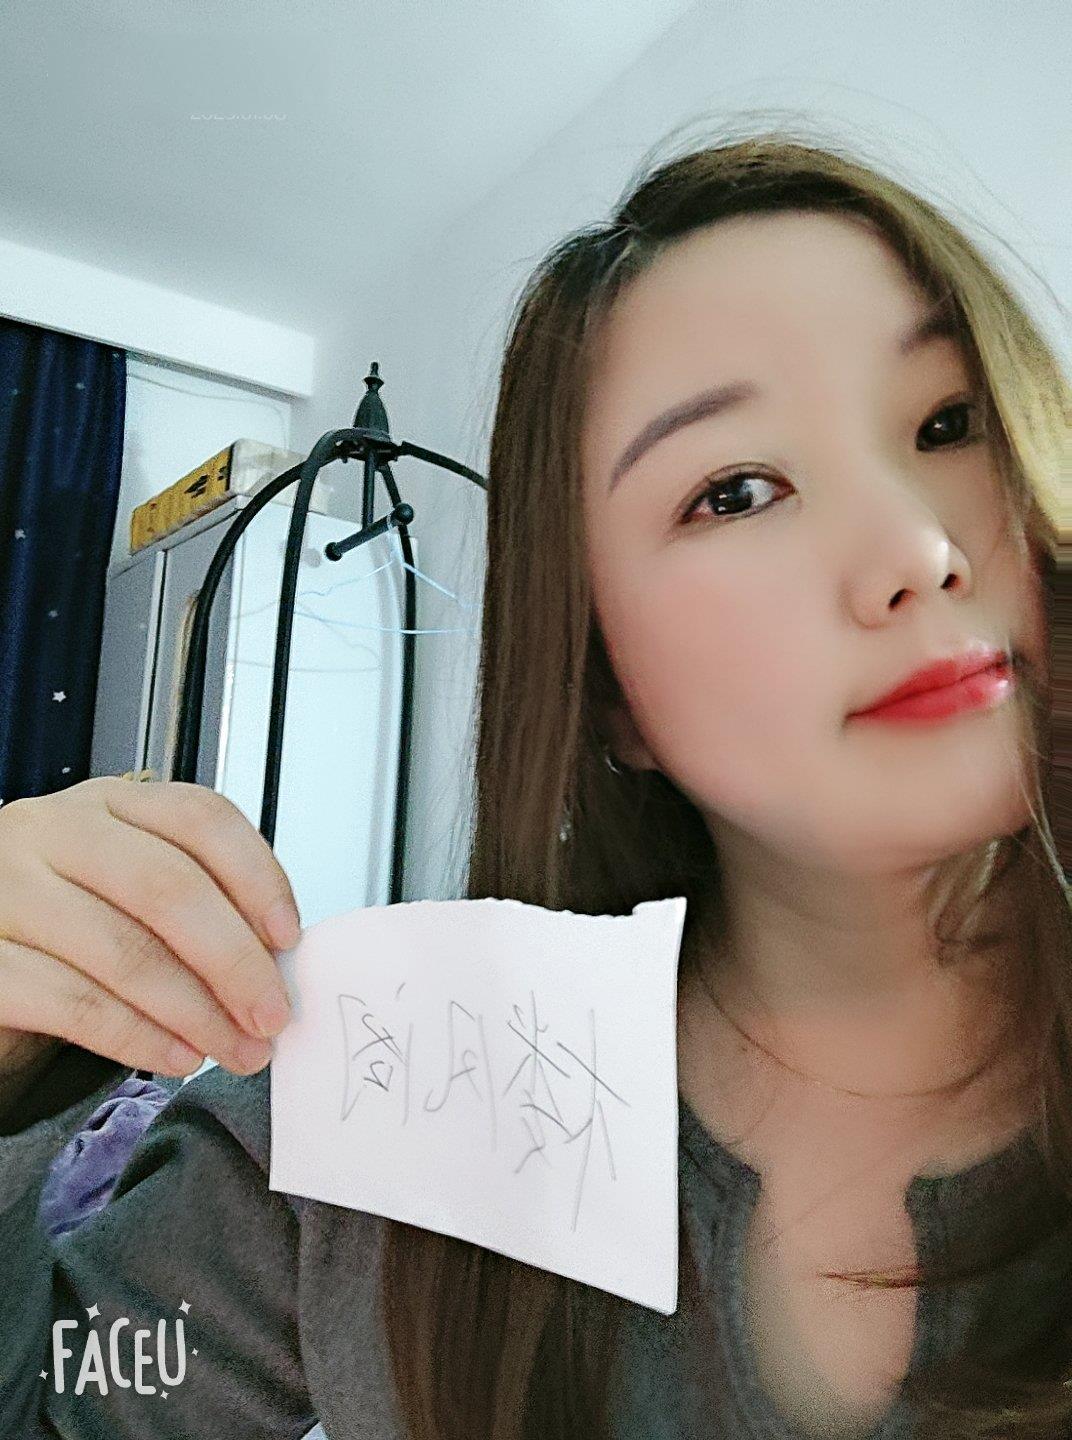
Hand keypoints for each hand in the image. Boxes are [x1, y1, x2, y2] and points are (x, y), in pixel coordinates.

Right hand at [0, 777, 301, 1077]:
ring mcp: (7, 891)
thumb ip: (196, 903)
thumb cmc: (66, 923)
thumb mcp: (126, 887)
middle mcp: (51, 831)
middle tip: (271, 1013)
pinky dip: (139, 1038)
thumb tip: (274, 960)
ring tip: (236, 1048)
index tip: (289, 937)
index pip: (200, 817)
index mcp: (106, 803)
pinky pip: (76, 1005)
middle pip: (168, 886)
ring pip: (126, 951)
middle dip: (235, 960)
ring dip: (197, 1012)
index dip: (257, 877)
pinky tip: (177, 1055)